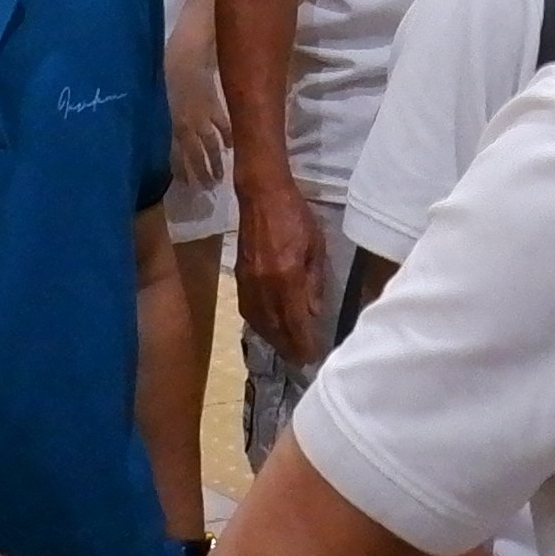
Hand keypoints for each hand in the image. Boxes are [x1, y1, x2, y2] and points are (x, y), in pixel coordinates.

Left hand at [167, 32, 230, 193]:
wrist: (187, 54)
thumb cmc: (161, 72)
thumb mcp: (151, 99)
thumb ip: (152, 120)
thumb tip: (140, 137)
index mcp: (170, 126)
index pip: (175, 156)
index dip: (180, 172)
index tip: (185, 185)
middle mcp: (188, 127)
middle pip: (196, 156)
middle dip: (202, 173)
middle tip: (208, 189)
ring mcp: (203, 117)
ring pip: (211, 145)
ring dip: (216, 161)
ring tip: (221, 176)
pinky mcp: (215, 105)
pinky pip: (223, 125)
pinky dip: (228, 135)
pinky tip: (232, 145)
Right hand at [237, 167, 328, 369]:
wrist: (261, 195)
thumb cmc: (295, 216)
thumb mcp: (315, 247)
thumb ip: (314, 282)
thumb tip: (313, 313)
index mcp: (286, 277)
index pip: (296, 321)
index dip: (304, 342)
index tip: (313, 357)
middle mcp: (265, 285)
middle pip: (275, 327)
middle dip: (288, 347)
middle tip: (301, 360)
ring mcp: (249, 283)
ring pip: (260, 322)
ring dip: (273, 339)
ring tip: (287, 349)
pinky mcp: (239, 277)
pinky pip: (249, 310)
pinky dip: (260, 324)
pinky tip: (269, 329)